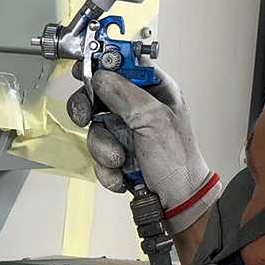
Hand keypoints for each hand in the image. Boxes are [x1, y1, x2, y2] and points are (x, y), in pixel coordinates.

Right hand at [73, 70, 219, 233]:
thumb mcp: (154, 120)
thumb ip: (125, 94)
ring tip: (121, 159)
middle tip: (86, 116)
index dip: (103, 63)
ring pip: (94, 128)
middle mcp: (137, 108)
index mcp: (154, 90)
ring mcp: (125, 131)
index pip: (124, 64)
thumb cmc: (178, 161)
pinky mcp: (116, 153)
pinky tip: (122, 173)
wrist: (177, 201)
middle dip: (89, 109)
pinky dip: (106, 167)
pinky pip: (96, 153)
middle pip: (98, 94)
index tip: (86, 68)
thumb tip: (101, 76)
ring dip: (103, 148)